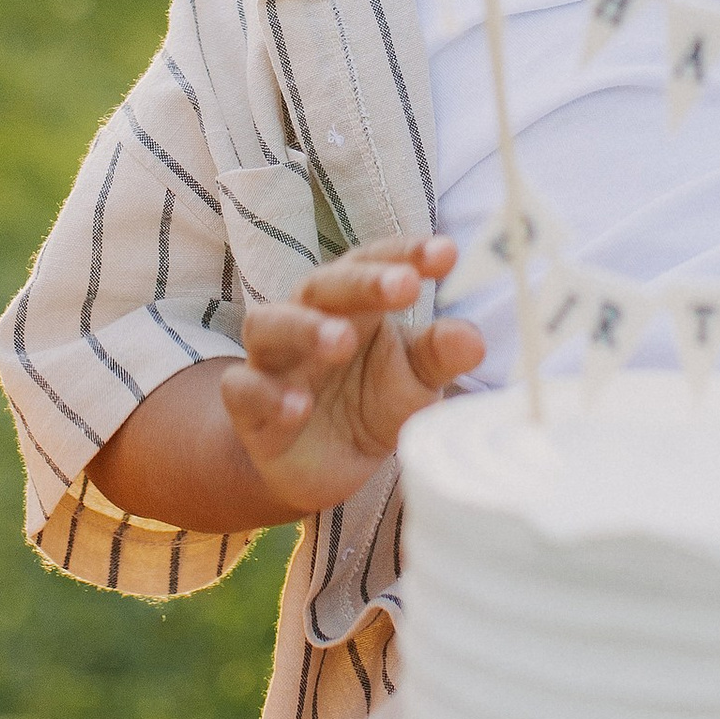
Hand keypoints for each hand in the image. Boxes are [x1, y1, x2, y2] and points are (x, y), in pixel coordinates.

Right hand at [219, 234, 484, 512]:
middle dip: (362, 282)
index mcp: (352, 302)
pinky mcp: (248, 407)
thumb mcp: (415, 382)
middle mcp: (306, 318)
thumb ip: (439, 357)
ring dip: (304, 328)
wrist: (320, 465)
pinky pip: (244, 390)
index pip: (373, 262)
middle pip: (322, 285)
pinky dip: (268, 396)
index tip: (447, 253)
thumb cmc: (370, 403)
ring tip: (341, 340)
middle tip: (405, 286)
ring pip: (269, 325)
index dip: (406, 253)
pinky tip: (298, 407)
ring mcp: (272, 360)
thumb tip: (474, 339)